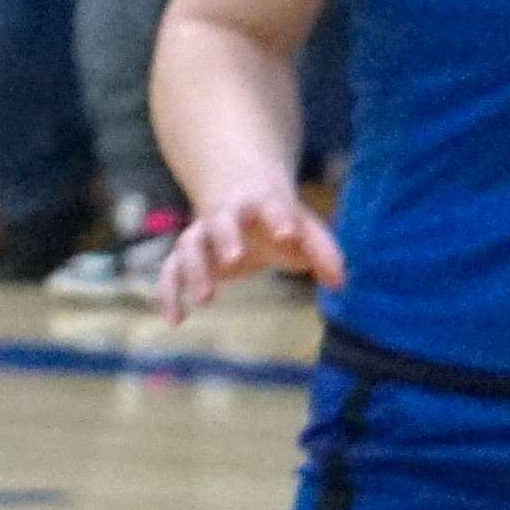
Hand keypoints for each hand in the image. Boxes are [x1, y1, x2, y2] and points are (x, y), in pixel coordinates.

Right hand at [152, 173, 341, 321]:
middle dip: (225, 237)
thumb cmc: (277, 217)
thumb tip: (340, 282)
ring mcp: (202, 234)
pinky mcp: (187, 256)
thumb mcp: (303, 227)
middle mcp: (226, 216)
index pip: (270, 207)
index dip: (278, 218)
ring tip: (206, 299)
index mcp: (260, 204)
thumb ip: (322, 251)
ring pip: (189, 246)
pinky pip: (170, 271)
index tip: (287, 233)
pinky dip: (169, 294)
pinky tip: (176, 321)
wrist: (236, 187)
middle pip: (220, 221)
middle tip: (234, 258)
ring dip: (194, 270)